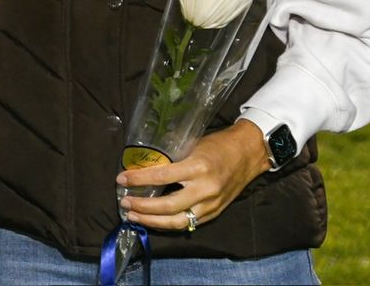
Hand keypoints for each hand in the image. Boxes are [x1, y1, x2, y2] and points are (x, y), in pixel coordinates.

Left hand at [117, 120, 269, 232]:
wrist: (248, 154)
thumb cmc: (217, 145)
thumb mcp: (192, 145)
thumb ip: (171, 158)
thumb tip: (143, 166)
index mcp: (197, 167)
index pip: (161, 177)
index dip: (138, 180)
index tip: (121, 179)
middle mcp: (205, 189)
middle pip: (168, 206)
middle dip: (142, 207)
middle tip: (125, 203)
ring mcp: (211, 204)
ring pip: (178, 221)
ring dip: (152, 221)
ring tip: (134, 216)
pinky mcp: (215, 212)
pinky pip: (188, 223)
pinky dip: (168, 224)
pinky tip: (153, 221)